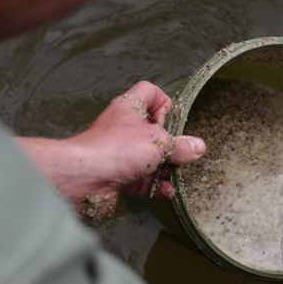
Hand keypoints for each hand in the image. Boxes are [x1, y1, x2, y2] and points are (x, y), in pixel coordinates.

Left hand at [17, 81, 205, 218]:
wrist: (84, 177)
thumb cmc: (118, 148)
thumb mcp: (158, 143)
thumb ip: (180, 146)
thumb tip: (198, 147)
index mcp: (130, 107)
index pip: (150, 92)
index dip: (165, 103)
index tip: (174, 121)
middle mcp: (123, 126)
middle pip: (152, 128)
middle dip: (169, 142)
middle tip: (181, 152)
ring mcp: (119, 151)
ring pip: (147, 155)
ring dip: (164, 167)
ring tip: (177, 175)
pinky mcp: (116, 174)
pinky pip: (140, 178)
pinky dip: (154, 185)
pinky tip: (166, 192)